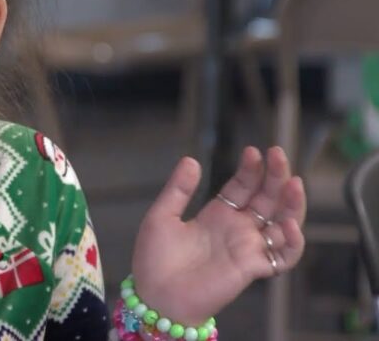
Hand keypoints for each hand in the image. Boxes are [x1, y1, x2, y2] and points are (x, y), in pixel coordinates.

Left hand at [131, 147, 305, 324]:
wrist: (156, 295)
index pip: (243, 187)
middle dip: (275, 177)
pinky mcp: (252, 268)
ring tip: (293, 183)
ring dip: (292, 205)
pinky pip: (282, 257)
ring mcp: (247, 248)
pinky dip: (293, 243)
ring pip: (282, 224)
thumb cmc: (155, 259)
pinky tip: (289, 225)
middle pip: (266, 199)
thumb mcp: (161, 216)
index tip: (253, 151)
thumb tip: (191, 159)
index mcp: (216, 214)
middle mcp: (237, 229)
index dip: (251, 170)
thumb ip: (178, 190)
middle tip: (278, 154)